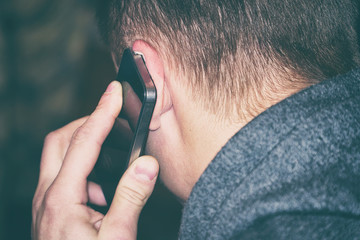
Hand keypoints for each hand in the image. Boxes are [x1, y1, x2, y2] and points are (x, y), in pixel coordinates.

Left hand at [32, 81, 158, 239]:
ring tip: (116, 156)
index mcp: (61, 199)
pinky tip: (105, 189)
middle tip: (115, 120)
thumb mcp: (116, 239)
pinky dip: (86, 170)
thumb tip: (146, 163)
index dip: (101, 112)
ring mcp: (47, 205)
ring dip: (87, 147)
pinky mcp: (52, 213)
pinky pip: (64, 177)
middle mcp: (48, 197)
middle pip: (60, 141)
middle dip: (87, 123)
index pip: (84, 142)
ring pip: (59, 157)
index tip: (114, 91)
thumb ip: (131, 198)